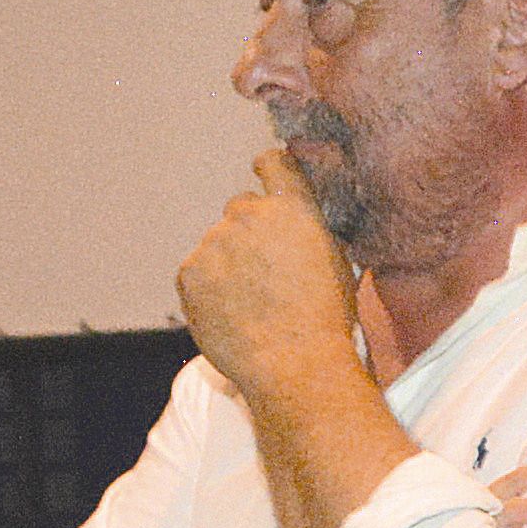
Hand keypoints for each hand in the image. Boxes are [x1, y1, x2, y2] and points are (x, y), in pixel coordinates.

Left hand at [172, 153, 370, 402]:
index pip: (275, 163)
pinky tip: (230, 315)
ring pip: (217, 245)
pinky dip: (207, 289)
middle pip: (240, 209)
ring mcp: (215, 241)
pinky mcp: (190, 270)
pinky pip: (196, 272)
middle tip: (262, 274)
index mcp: (293, 208)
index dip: (268, 165)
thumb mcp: (336, 263)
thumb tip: (301, 224)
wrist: (294, 364)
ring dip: (227, 264)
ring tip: (249, 306)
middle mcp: (250, 214)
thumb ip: (311, 232)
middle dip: (248, 233)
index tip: (261, 168)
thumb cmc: (325, 321)